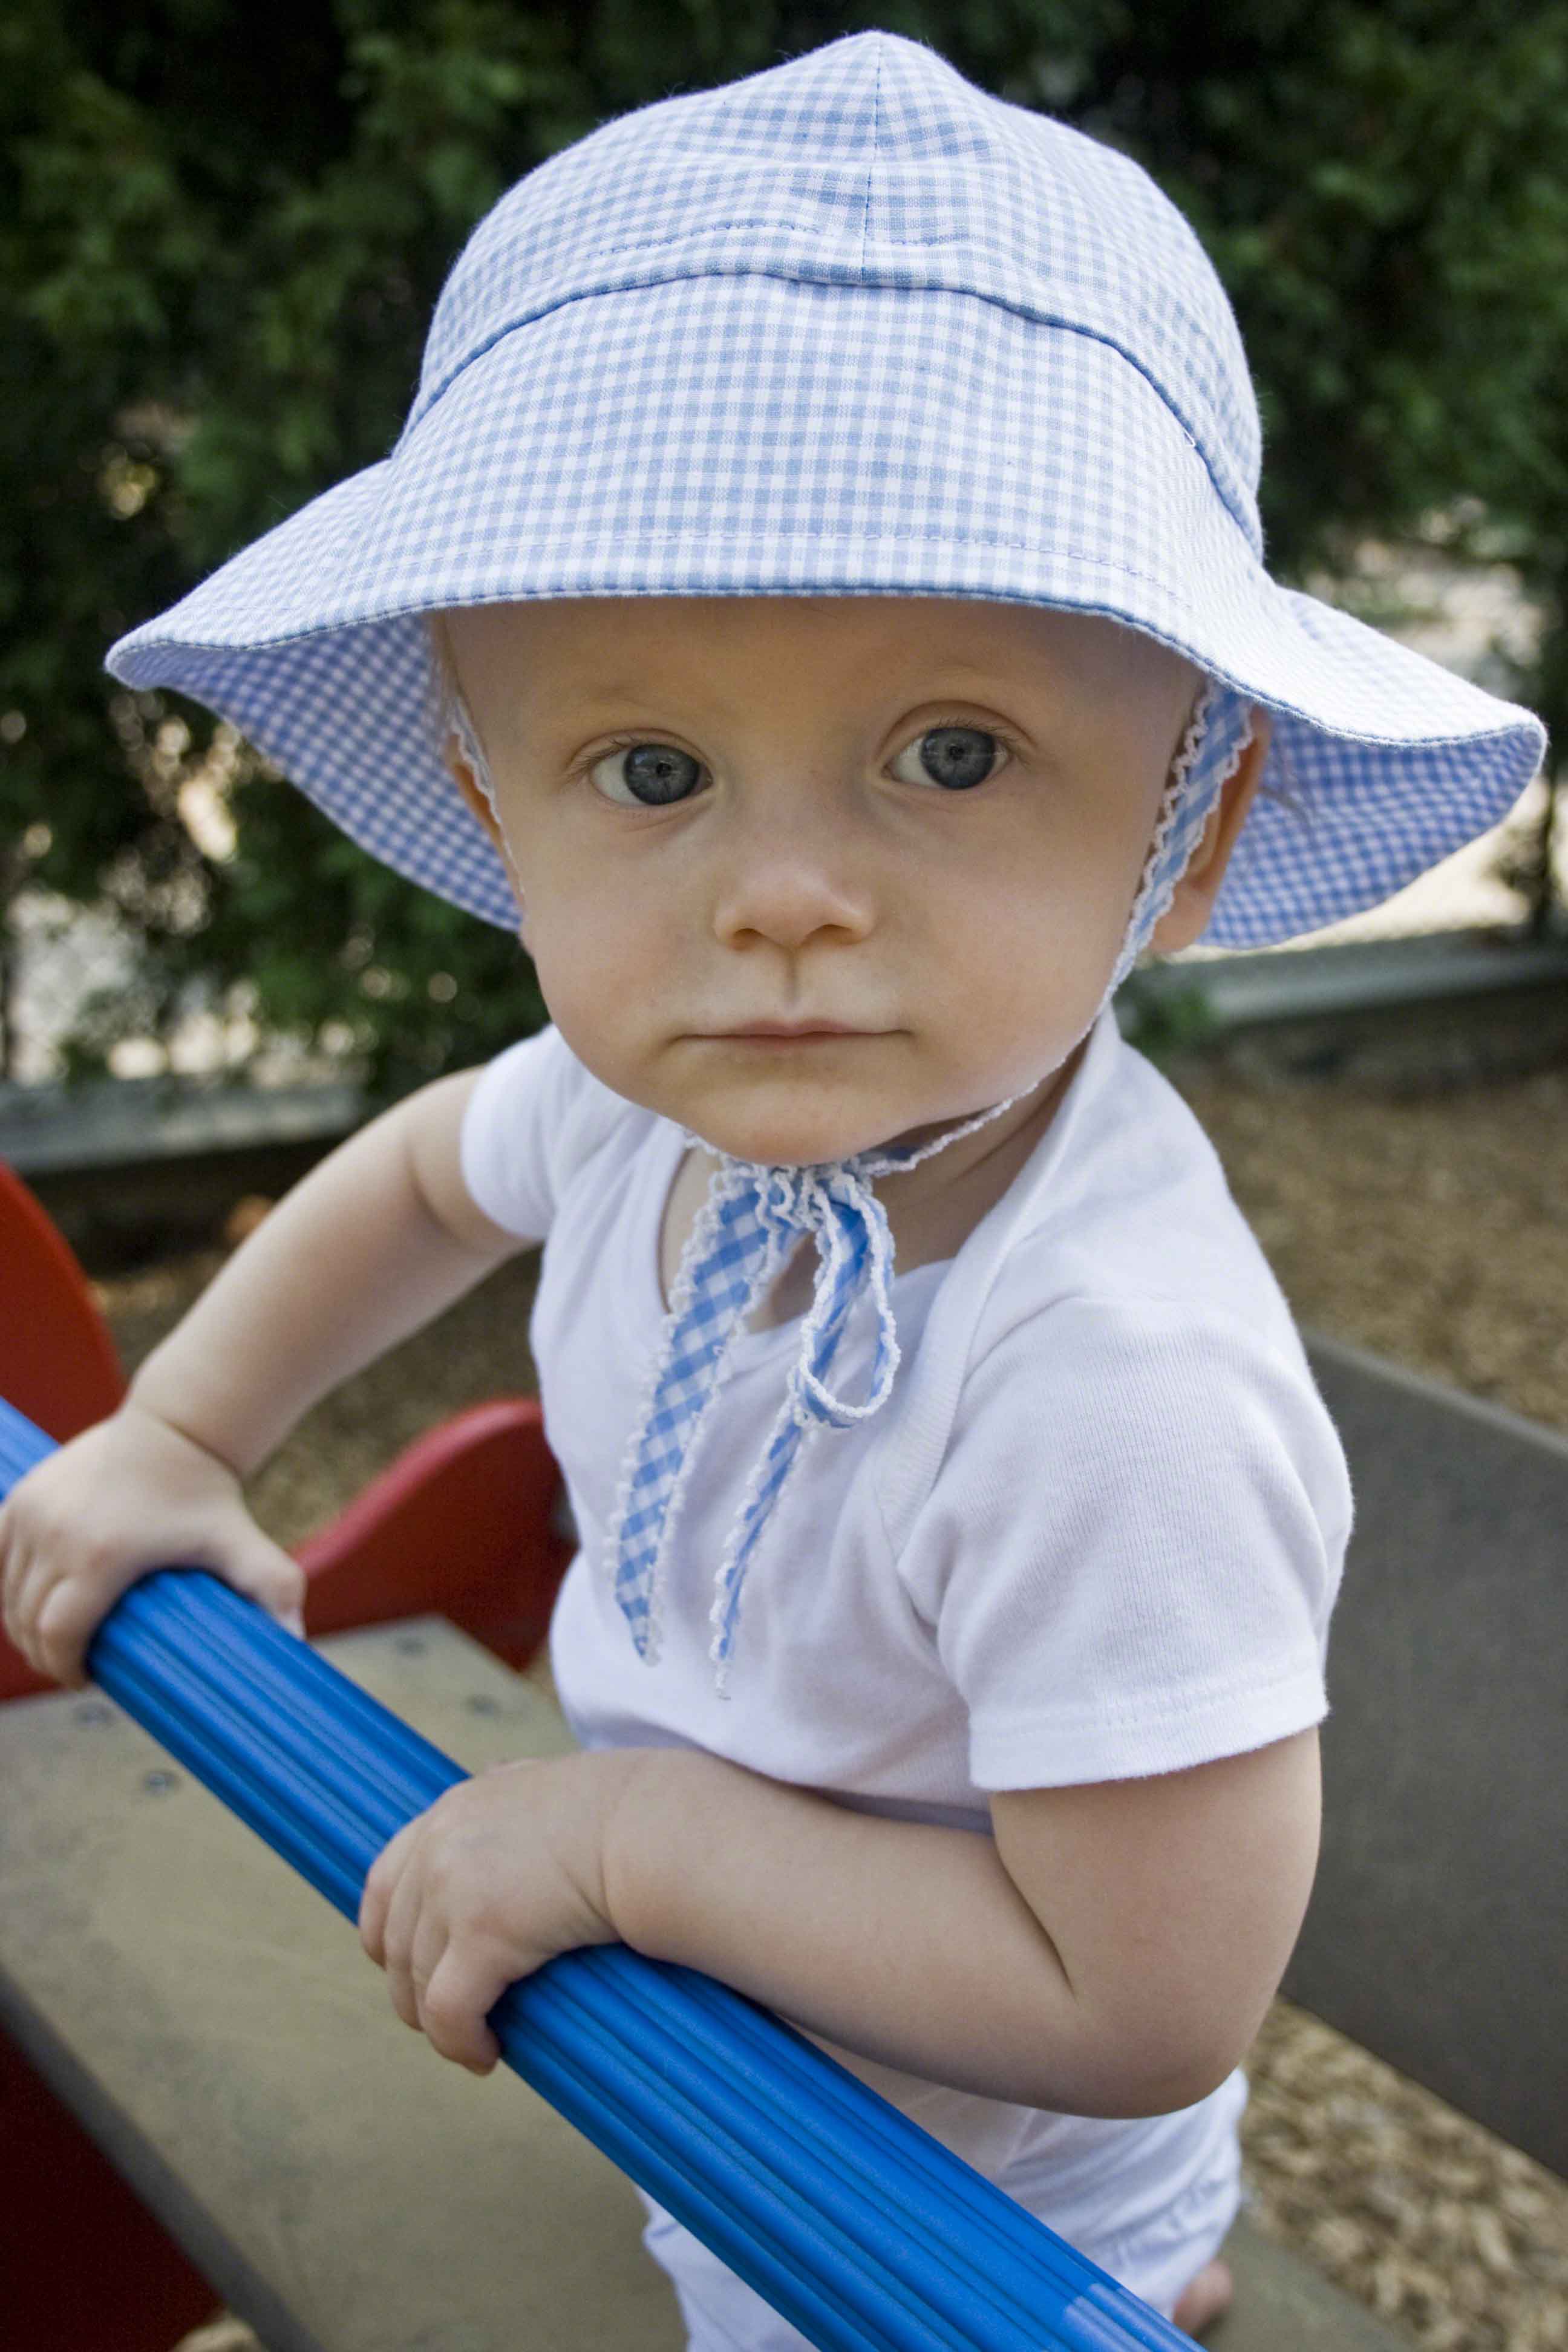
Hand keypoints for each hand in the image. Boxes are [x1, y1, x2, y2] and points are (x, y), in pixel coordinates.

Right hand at [0, 1401, 306, 1688]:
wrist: (178, 1428)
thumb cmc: (211, 1497)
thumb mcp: (244, 1546)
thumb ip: (274, 1593)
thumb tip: (295, 1644)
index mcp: (101, 1557)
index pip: (60, 1636)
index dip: (68, 1667)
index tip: (89, 1678)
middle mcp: (55, 1535)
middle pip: (27, 1620)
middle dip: (46, 1652)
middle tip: (74, 1663)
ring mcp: (32, 1513)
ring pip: (8, 1592)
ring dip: (23, 1622)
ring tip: (54, 1637)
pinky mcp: (20, 1497)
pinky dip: (7, 1584)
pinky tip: (28, 1600)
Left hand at [357, 1750, 637, 2074]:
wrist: (652, 1827)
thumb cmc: (619, 1810)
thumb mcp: (546, 1778)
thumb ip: (512, 1781)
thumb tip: (498, 1771)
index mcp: (452, 1811)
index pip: (385, 1882)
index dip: (390, 1936)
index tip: (414, 1970)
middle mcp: (439, 1846)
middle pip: (395, 1942)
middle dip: (413, 1990)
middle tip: (451, 2020)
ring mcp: (454, 1889)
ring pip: (418, 1984)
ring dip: (439, 2025)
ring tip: (475, 2044)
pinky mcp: (482, 1934)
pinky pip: (448, 2011)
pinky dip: (460, 2042)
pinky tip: (488, 2053)